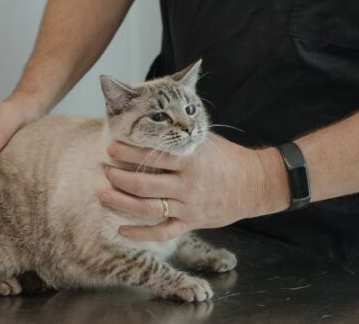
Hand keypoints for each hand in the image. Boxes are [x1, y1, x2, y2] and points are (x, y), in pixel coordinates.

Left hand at [98, 134, 284, 241]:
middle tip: (104, 170)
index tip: (112, 147)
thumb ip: (180, 138)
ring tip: (103, 195)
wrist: (256, 184)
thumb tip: (152, 124)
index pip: (153, 155)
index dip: (129, 152)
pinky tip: (122, 230)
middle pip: (145, 184)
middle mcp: (188, 184)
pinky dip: (141, 234)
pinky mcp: (192, 223)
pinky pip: (163, 232)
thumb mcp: (205, 140)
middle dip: (119, 177)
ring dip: (122, 202)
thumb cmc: (228, 157)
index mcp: (190, 159)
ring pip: (149, 208)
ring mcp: (189, 206)